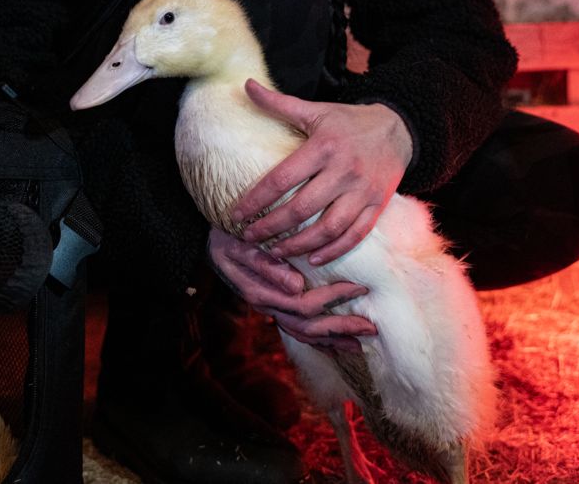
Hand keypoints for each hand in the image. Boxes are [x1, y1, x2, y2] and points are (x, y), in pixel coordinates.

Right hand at [207, 226, 376, 351]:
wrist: (207, 241)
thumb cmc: (224, 236)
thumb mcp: (238, 244)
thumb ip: (264, 264)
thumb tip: (296, 284)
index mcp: (260, 292)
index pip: (302, 305)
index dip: (332, 299)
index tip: (359, 287)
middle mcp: (267, 306)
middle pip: (308, 327)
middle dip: (340, 328)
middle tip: (371, 326)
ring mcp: (270, 309)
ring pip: (303, 335)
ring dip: (333, 339)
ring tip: (360, 341)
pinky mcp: (274, 307)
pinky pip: (298, 331)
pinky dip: (319, 340)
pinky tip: (337, 342)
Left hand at [232, 79, 412, 264]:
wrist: (399, 129)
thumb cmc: (349, 122)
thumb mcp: (316, 110)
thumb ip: (279, 103)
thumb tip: (246, 85)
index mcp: (323, 147)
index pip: (282, 179)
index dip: (255, 200)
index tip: (235, 215)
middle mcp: (343, 171)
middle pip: (301, 208)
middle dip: (271, 227)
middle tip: (249, 238)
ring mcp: (363, 191)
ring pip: (328, 228)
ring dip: (300, 245)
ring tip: (276, 252)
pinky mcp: (377, 205)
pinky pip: (355, 235)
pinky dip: (334, 250)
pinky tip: (314, 259)